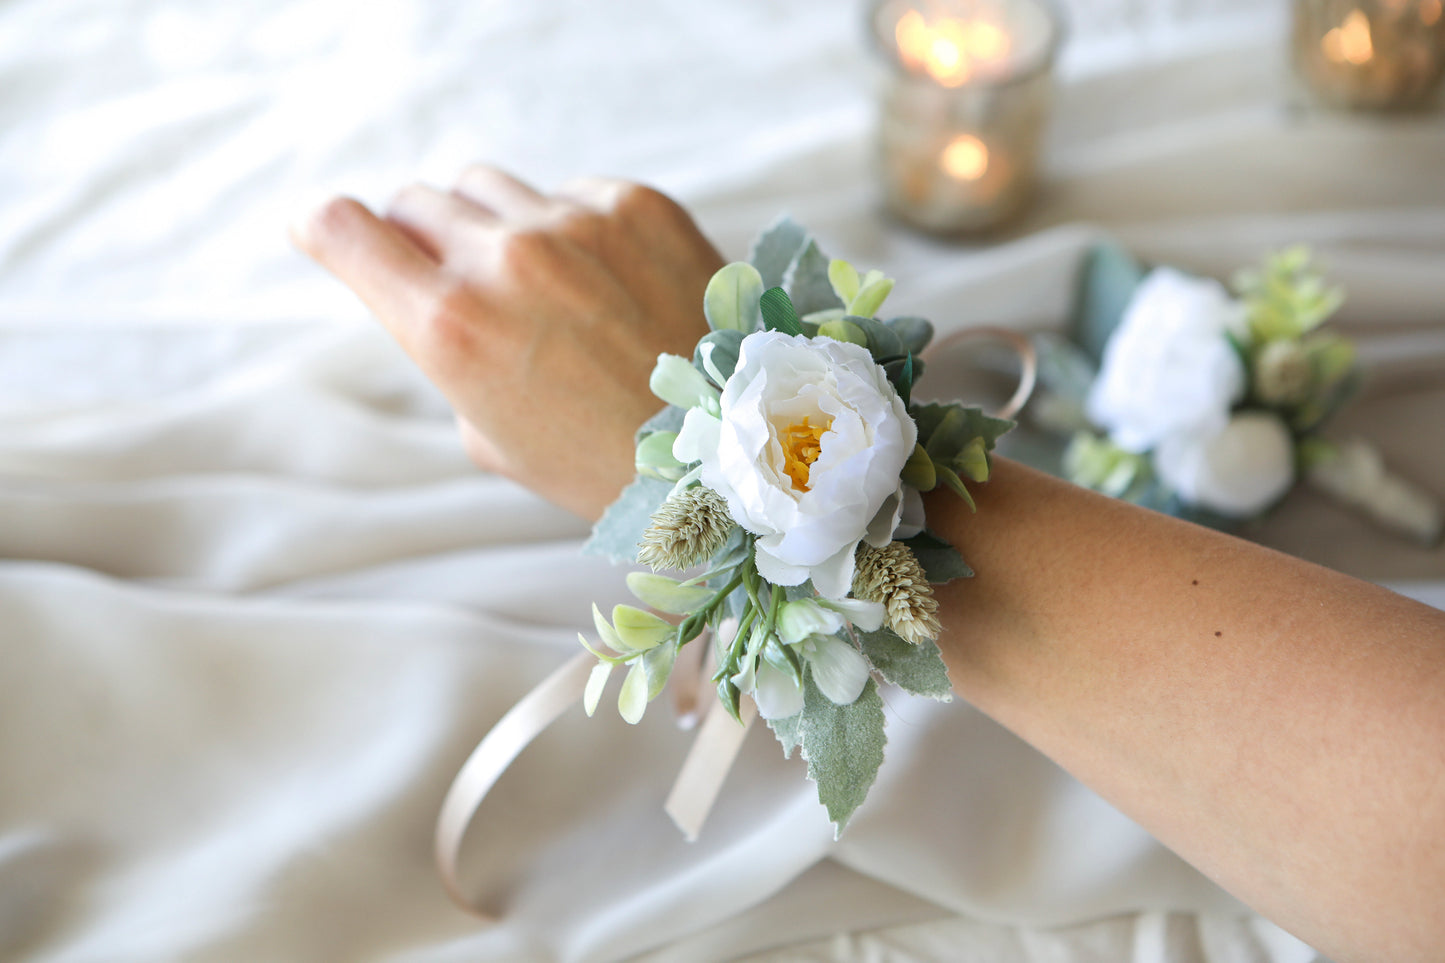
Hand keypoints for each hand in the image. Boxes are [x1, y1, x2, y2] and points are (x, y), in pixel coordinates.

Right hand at [291, 166, 722, 519]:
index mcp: (450, 327)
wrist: (733, 453)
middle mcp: (504, 259)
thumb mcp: (492, 436)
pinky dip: (570, 227)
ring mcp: (575, 222)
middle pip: (415, 201)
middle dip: (416, 237)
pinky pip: (570, 192)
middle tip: (450, 277)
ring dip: (490, 224)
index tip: (321, 229)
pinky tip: (607, 282)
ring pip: (487, 186)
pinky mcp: (637, 204)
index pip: (343, 228)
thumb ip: (449, 354)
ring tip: (536, 285)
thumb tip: (439, 302)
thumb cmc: (602, 464)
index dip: (321, 226)